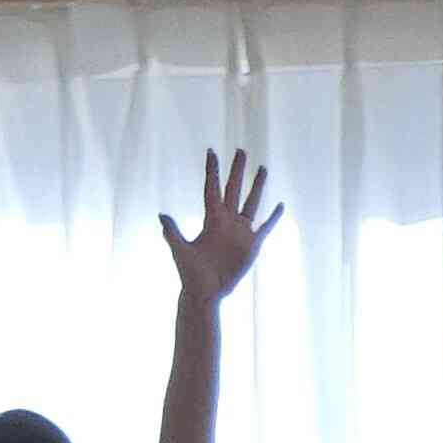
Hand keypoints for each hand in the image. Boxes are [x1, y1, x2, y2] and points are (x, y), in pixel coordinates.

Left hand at [160, 152, 282, 303]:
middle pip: (233, 189)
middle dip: (237, 170)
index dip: (212, 171)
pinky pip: (265, 227)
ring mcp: (241, 231)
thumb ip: (172, 233)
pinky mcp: (252, 244)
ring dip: (257, 186)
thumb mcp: (180, 251)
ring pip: (251, 202)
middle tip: (241, 150)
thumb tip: (162, 215)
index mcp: (211, 219)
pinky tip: (280, 205)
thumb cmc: (190, 273)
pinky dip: (274, 217)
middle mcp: (227, 220)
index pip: (212, 188)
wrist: (206, 292)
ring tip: (262, 168)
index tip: (211, 152)